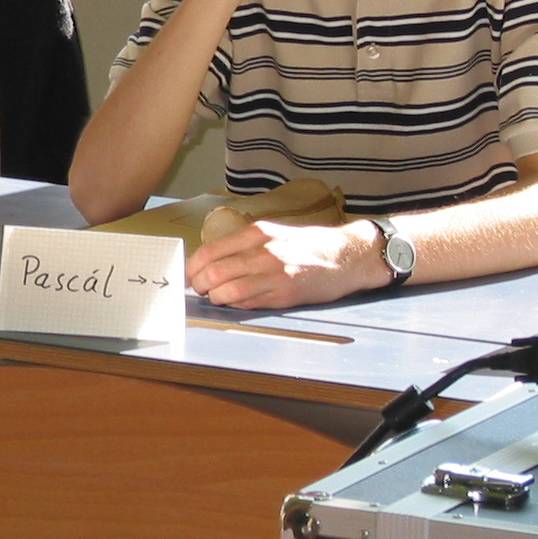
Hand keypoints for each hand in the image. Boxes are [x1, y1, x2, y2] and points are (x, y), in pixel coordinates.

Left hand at [187, 219, 387, 309]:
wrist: (348, 256)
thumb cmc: (308, 245)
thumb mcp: (274, 233)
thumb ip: (244, 244)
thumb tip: (211, 260)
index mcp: (257, 233)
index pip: (210, 251)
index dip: (193, 267)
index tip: (189, 274)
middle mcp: (263, 252)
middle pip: (214, 273)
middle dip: (199, 285)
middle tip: (198, 289)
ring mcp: (275, 275)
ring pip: (228, 292)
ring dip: (215, 298)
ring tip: (216, 297)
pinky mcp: (285, 295)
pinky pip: (249, 303)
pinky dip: (236, 304)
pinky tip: (237, 301)